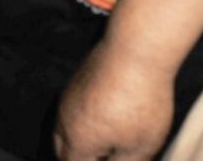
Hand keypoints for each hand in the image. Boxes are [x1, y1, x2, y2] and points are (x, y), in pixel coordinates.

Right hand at [55, 39, 174, 160]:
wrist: (133, 53)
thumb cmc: (140, 103)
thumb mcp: (141, 146)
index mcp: (78, 140)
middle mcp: (65, 119)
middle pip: (61, 149)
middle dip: (77, 159)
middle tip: (101, 158)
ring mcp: (68, 98)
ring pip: (64, 128)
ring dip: (78, 141)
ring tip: (105, 146)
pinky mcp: (77, 82)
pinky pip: (71, 110)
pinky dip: (82, 122)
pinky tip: (106, 120)